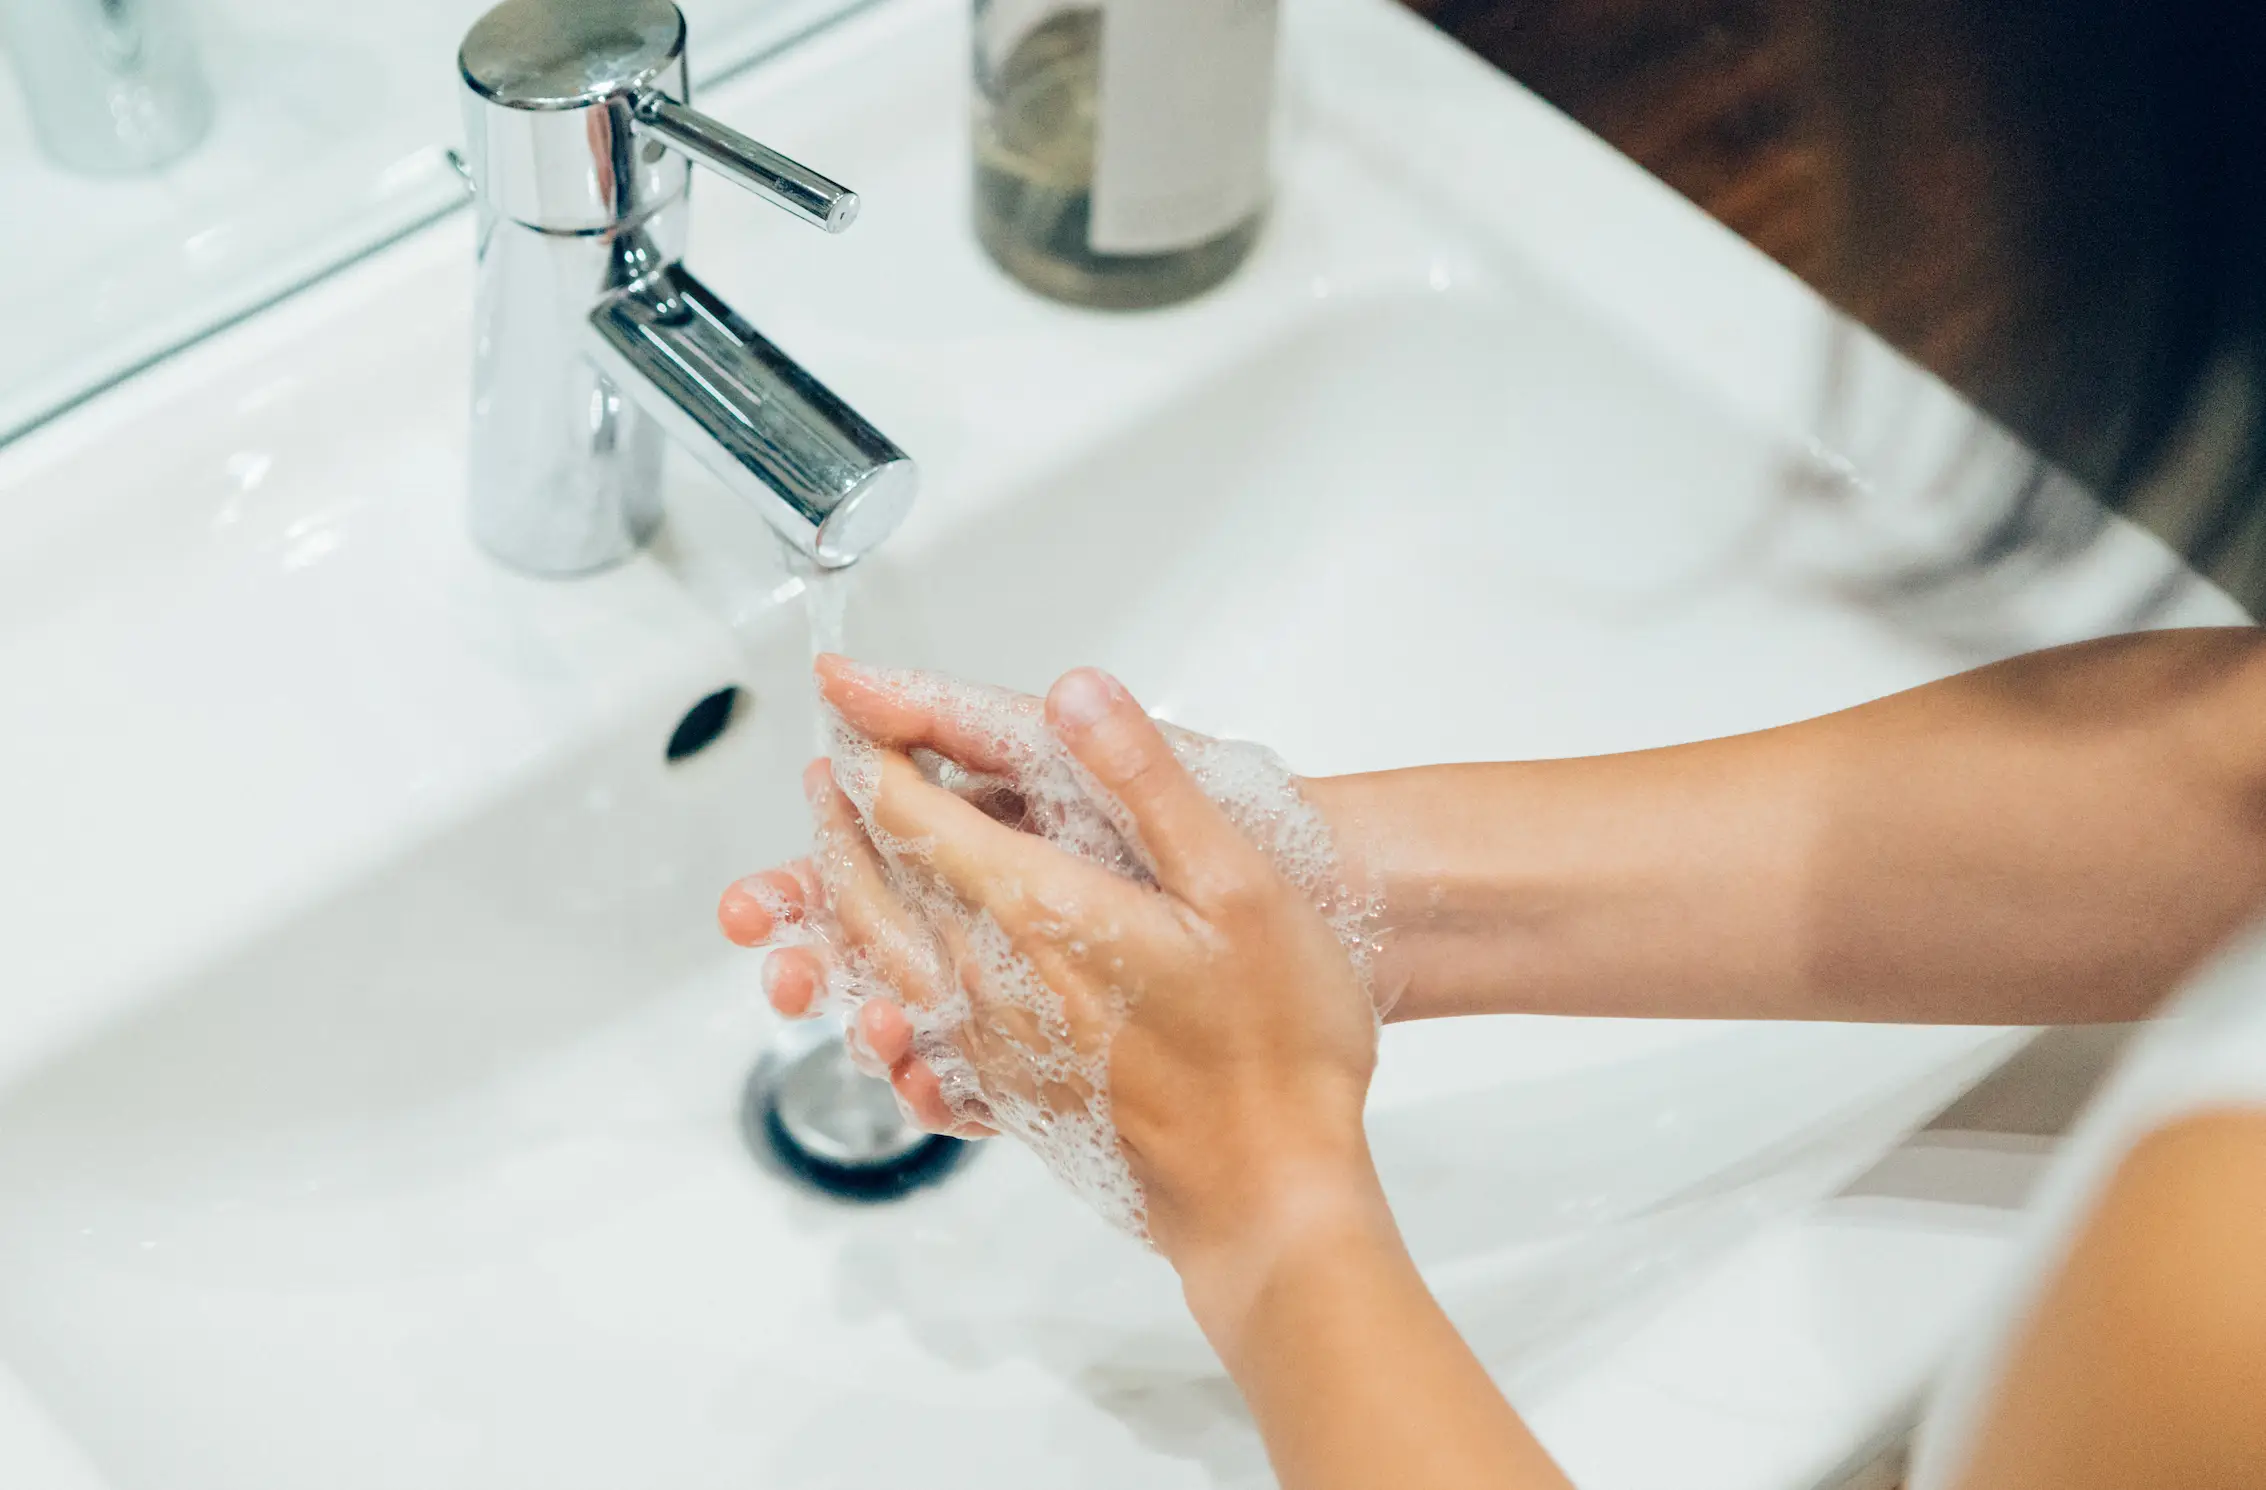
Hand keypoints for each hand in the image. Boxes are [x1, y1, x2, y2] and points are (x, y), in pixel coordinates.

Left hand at [726, 665, 1386, 1318]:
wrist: (1271, 1190)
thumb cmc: (1273, 1042)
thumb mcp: (1236, 883)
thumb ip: (1147, 782)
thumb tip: (1078, 694)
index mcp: (1036, 913)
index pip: (911, 818)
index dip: (873, 760)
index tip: (856, 721)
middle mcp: (988, 981)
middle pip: (871, 890)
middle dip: (839, 827)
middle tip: (825, 779)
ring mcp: (988, 1046)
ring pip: (877, 963)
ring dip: (837, 912)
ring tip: (825, 871)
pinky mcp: (1003, 1094)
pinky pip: (907, 1042)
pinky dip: (874, 1004)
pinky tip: (879, 999)